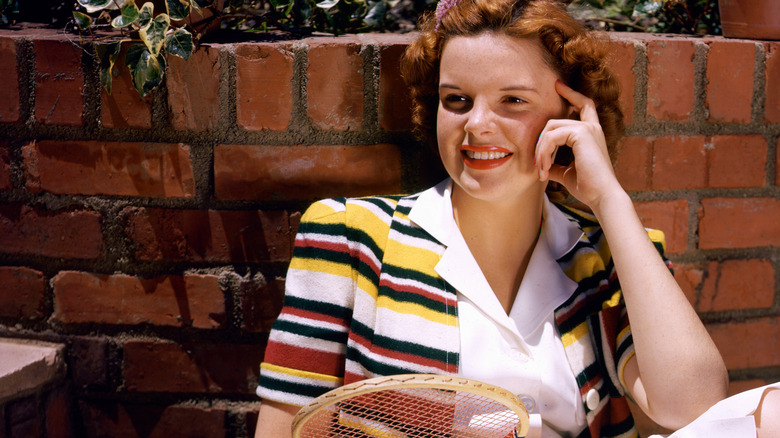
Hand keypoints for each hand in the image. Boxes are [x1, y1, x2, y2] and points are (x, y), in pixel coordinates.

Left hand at [534, 80, 622, 209]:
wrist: (602, 196)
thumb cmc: (588, 187)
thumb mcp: (566, 173)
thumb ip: (555, 163)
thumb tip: (542, 164)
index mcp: (591, 134)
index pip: (583, 105)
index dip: (571, 94)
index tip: (558, 85)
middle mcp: (591, 128)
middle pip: (554, 121)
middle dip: (541, 142)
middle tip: (538, 166)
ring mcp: (587, 129)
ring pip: (550, 128)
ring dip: (541, 151)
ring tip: (542, 170)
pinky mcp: (582, 133)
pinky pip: (551, 137)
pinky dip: (544, 153)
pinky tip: (545, 169)